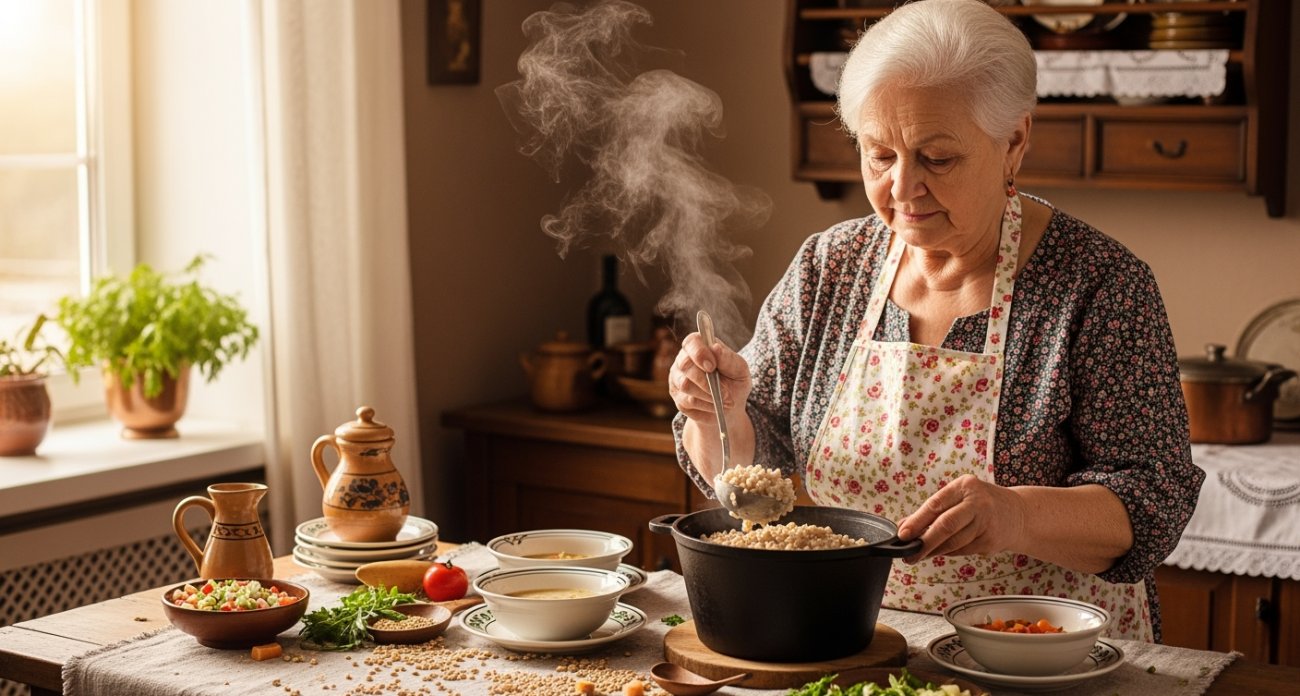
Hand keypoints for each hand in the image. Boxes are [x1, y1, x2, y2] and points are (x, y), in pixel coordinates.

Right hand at [669, 332, 751, 426]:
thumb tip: (715, 348)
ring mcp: (677, 379)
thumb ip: (728, 358)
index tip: (712, 366)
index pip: (691, 342)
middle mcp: (683, 360)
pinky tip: (715, 405)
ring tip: (724, 399)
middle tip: (725, 391)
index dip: (699, 353)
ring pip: (685, 385)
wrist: (730, 406)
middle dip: (706, 380)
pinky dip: (706, 405)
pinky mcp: (677, 397)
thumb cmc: (735, 382)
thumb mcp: (739, 369)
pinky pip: (688, 402)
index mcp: (699, 346)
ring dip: (708, 394)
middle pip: (685, 365)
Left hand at [896, 474, 1026, 564]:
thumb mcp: (959, 497)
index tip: (902, 534)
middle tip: (909, 553)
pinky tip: (942, 551)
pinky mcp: (991, 541)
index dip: (917, 521)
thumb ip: (933, 510)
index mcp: (965, 487)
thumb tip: (903, 527)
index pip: (936, 504)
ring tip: (920, 555)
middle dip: (924, 542)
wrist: (1019, 514)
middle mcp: (977, 503)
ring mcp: (986, 523)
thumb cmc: (982, 504)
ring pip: (953, 542)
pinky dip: (948, 553)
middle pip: (946, 526)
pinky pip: (962, 550)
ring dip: (934, 551)